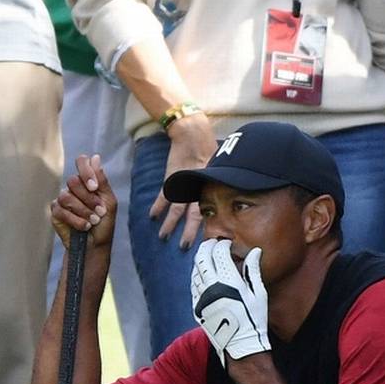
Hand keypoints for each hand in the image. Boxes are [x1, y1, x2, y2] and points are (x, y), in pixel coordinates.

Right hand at [48, 152, 119, 246]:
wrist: (96, 244)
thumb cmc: (104, 223)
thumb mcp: (109, 202)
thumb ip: (101, 181)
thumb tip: (95, 157)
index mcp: (88, 181)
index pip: (82, 162)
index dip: (86, 171)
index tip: (94, 188)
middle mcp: (74, 188)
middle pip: (73, 181)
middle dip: (88, 199)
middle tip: (99, 211)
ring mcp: (63, 199)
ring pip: (66, 196)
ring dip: (83, 211)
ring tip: (92, 221)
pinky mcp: (55, 212)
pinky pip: (60, 210)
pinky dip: (75, 220)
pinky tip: (83, 226)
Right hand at [152, 110, 217, 246]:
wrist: (193, 135)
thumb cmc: (209, 149)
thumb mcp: (221, 167)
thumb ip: (222, 182)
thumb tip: (233, 193)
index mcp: (211, 188)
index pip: (211, 211)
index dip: (210, 226)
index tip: (210, 240)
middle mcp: (198, 190)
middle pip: (194, 216)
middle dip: (188, 232)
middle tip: (185, 248)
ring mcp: (182, 186)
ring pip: (176, 210)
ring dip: (169, 224)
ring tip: (163, 237)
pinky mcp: (170, 179)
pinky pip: (162, 196)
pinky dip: (157, 206)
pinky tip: (151, 216)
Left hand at [190, 239, 271, 359]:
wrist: (240, 345)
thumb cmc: (254, 319)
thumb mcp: (258, 293)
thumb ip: (253, 270)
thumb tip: (254, 251)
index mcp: (229, 281)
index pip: (219, 253)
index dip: (222, 244)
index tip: (226, 243)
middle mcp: (212, 287)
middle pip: (202, 258)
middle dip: (207, 247)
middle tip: (213, 244)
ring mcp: (201, 297)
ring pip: (195, 270)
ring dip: (200, 260)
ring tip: (207, 256)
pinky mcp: (196, 306)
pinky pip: (192, 285)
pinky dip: (196, 275)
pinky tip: (202, 273)